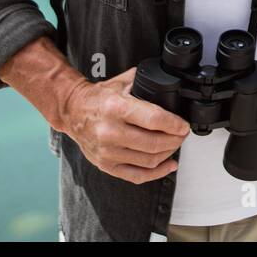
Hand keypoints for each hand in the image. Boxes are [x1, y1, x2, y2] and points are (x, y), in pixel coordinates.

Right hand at [60, 66, 190, 183]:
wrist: (72, 111)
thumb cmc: (98, 97)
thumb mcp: (122, 82)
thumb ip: (146, 81)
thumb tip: (170, 83)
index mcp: (116, 108)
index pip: (154, 120)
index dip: (174, 125)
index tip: (183, 125)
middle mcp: (110, 131)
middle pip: (154, 143)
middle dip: (175, 140)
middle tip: (182, 134)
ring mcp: (107, 151)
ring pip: (148, 160)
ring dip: (168, 154)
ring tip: (175, 145)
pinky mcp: (106, 165)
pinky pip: (137, 176)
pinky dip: (156, 173)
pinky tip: (168, 165)